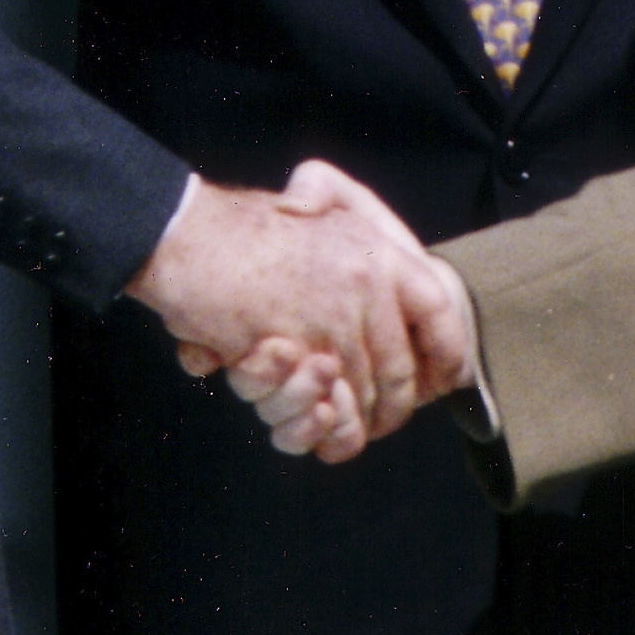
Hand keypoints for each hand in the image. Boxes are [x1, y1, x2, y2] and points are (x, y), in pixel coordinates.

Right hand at [125, 161, 470, 460]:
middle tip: (382, 421)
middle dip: (394, 406)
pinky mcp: (298, 350)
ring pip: (364, 395)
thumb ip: (353, 244)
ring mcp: (333, 318)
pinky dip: (323, 426)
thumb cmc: (241, 228)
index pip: (438, 307)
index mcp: (375, 249)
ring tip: (336, 423)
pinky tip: (318, 422)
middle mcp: (365, 282)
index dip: (449, 348)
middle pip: (402, 367)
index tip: (448, 376)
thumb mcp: (314, 208)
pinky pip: (327, 408)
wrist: (186, 235)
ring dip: (352, 420)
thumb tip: (389, 290)